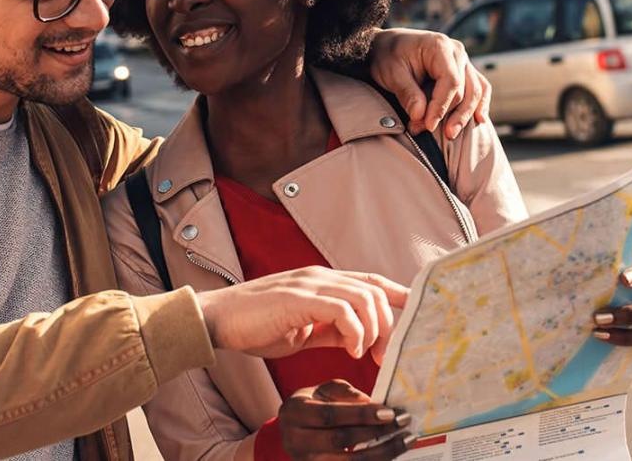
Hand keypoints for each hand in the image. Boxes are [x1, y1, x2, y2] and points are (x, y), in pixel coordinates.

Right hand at [195, 266, 408, 360]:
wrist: (217, 320)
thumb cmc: (255, 326)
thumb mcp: (303, 330)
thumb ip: (331, 330)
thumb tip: (359, 341)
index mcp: (323, 282)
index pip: (372, 282)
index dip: (398, 297)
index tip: (414, 322)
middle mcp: (320, 276)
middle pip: (376, 289)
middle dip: (391, 323)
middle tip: (387, 354)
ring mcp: (309, 284)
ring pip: (364, 296)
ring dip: (375, 329)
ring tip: (368, 354)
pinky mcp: (298, 297)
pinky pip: (342, 309)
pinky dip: (355, 331)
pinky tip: (352, 350)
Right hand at [277, 380, 412, 460]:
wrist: (293, 430)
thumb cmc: (313, 405)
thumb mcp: (322, 390)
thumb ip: (344, 392)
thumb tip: (369, 402)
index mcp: (295, 412)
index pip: (330, 415)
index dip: (360, 415)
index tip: (390, 413)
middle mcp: (296, 441)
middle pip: (339, 440)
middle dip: (375, 432)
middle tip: (403, 423)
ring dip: (382, 453)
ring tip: (406, 441)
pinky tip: (392, 453)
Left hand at [368, 29, 491, 137]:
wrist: (387, 47)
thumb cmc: (388, 57)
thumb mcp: (391, 73)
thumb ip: (407, 93)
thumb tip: (419, 116)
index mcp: (439, 46)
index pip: (451, 81)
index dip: (441, 106)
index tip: (428, 125)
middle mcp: (457, 52)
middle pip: (465, 89)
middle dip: (448, 115)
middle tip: (426, 131)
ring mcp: (463, 61)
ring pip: (476, 91)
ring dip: (465, 115)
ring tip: (450, 135)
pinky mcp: (464, 71)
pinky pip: (480, 88)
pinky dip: (479, 105)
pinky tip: (479, 121)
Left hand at [593, 256, 631, 352]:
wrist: (599, 306)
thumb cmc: (600, 277)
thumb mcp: (604, 267)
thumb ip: (595, 262)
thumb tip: (560, 245)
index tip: (622, 279)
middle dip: (629, 314)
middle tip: (598, 317)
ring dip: (625, 336)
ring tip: (597, 332)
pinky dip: (623, 347)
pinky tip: (602, 342)